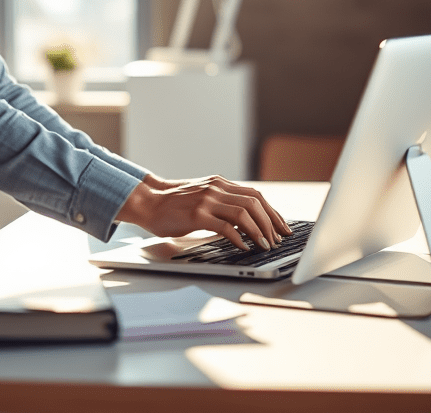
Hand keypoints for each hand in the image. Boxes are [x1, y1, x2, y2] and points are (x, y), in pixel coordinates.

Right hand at [116, 174, 292, 250]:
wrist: (148, 201)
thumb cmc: (174, 204)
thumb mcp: (203, 195)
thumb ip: (222, 201)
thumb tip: (247, 219)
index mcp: (220, 183)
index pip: (255, 195)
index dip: (272, 212)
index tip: (282, 228)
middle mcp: (216, 188)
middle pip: (255, 203)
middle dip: (270, 223)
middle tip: (277, 240)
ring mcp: (207, 200)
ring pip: (244, 213)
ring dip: (259, 231)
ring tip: (265, 245)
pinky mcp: (197, 215)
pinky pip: (225, 226)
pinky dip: (239, 238)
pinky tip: (244, 247)